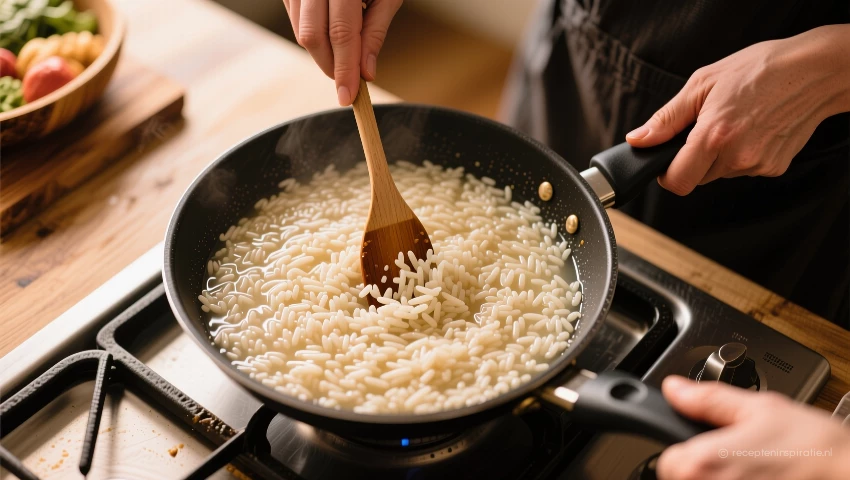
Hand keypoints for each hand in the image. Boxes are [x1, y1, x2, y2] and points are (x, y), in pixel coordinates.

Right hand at [282, 0, 402, 105]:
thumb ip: (375, 31)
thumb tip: (366, 72)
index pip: (341, 33)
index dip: (344, 69)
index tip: (348, 97)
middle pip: (312, 35)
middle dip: (330, 66)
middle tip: (347, 83)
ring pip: (300, 29)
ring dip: (321, 53)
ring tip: (343, 57)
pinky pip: (295, 18)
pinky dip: (312, 36)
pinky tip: (330, 37)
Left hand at [626, 25, 849, 194]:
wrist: (815, 71)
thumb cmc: (760, 70)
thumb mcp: (703, 84)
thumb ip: (666, 119)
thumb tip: (638, 140)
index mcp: (714, 136)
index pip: (677, 181)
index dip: (666, 174)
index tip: (666, 161)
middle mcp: (737, 156)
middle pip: (697, 177)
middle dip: (694, 158)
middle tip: (708, 127)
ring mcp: (758, 165)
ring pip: (720, 173)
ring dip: (719, 156)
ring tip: (735, 122)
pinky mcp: (774, 168)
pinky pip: (744, 169)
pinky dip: (742, 154)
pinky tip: (753, 129)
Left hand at [657, 375, 849, 479]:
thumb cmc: (813, 449)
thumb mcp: (760, 410)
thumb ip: (708, 400)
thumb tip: (675, 389)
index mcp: (702, 464)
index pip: (667, 463)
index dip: (687, 452)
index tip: (710, 449)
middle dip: (709, 472)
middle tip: (743, 462)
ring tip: (759, 475)